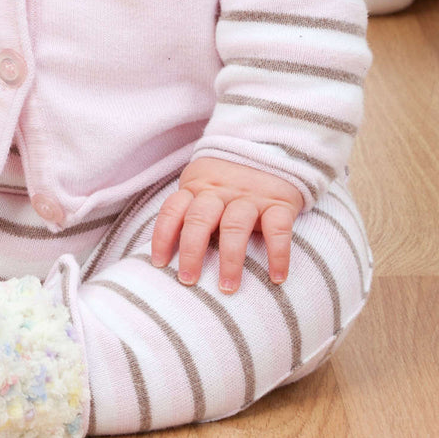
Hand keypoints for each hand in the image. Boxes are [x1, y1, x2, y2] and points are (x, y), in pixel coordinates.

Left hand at [150, 158, 303, 293]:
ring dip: (230, 259)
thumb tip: (168, 252)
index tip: (159, 264)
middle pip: (199, 220)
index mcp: (197, 188)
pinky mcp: (279, 202)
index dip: (161, 236)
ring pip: (234, 226)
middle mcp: (220, 191)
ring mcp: (250, 196)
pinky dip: (278, 254)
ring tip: (227, 287)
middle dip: (191, 253)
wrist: (272, 149)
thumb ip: (189, 209)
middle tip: (188, 280)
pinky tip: (277, 278)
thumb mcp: (203, 185)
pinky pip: (278, 228)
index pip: (172, 210)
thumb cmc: (229, 180)